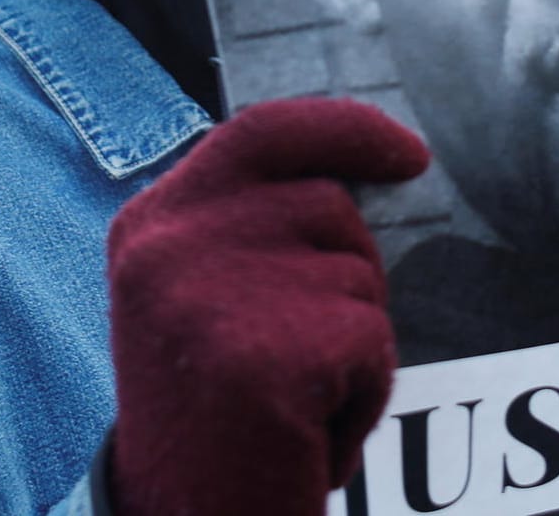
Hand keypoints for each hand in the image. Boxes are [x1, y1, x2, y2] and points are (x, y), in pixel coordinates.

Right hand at [106, 98, 430, 515]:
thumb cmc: (211, 417)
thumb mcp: (197, 298)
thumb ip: (249, 227)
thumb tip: (362, 169)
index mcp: (150, 225)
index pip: (261, 131)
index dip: (344, 129)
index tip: (408, 151)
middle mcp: (171, 244)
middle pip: (326, 204)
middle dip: (348, 272)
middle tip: (299, 354)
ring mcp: (216, 292)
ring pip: (358, 273)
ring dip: (354, 337)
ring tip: (293, 395)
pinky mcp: (271, 349)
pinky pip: (373, 339)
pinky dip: (365, 391)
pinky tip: (309, 428)